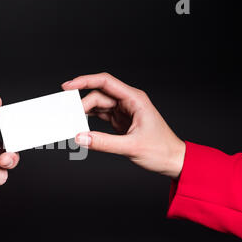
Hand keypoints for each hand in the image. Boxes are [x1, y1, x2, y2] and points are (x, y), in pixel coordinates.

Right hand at [62, 73, 184, 178]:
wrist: (173, 161)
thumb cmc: (161, 150)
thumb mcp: (131, 147)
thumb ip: (103, 142)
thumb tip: (80, 137)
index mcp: (135, 99)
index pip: (105, 82)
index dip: (85, 81)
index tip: (68, 86)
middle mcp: (128, 102)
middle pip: (98, 95)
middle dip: (82, 105)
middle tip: (69, 117)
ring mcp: (124, 111)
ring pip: (98, 106)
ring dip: (84, 112)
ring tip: (72, 121)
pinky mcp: (120, 121)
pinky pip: (100, 116)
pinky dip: (89, 120)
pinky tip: (81, 125)